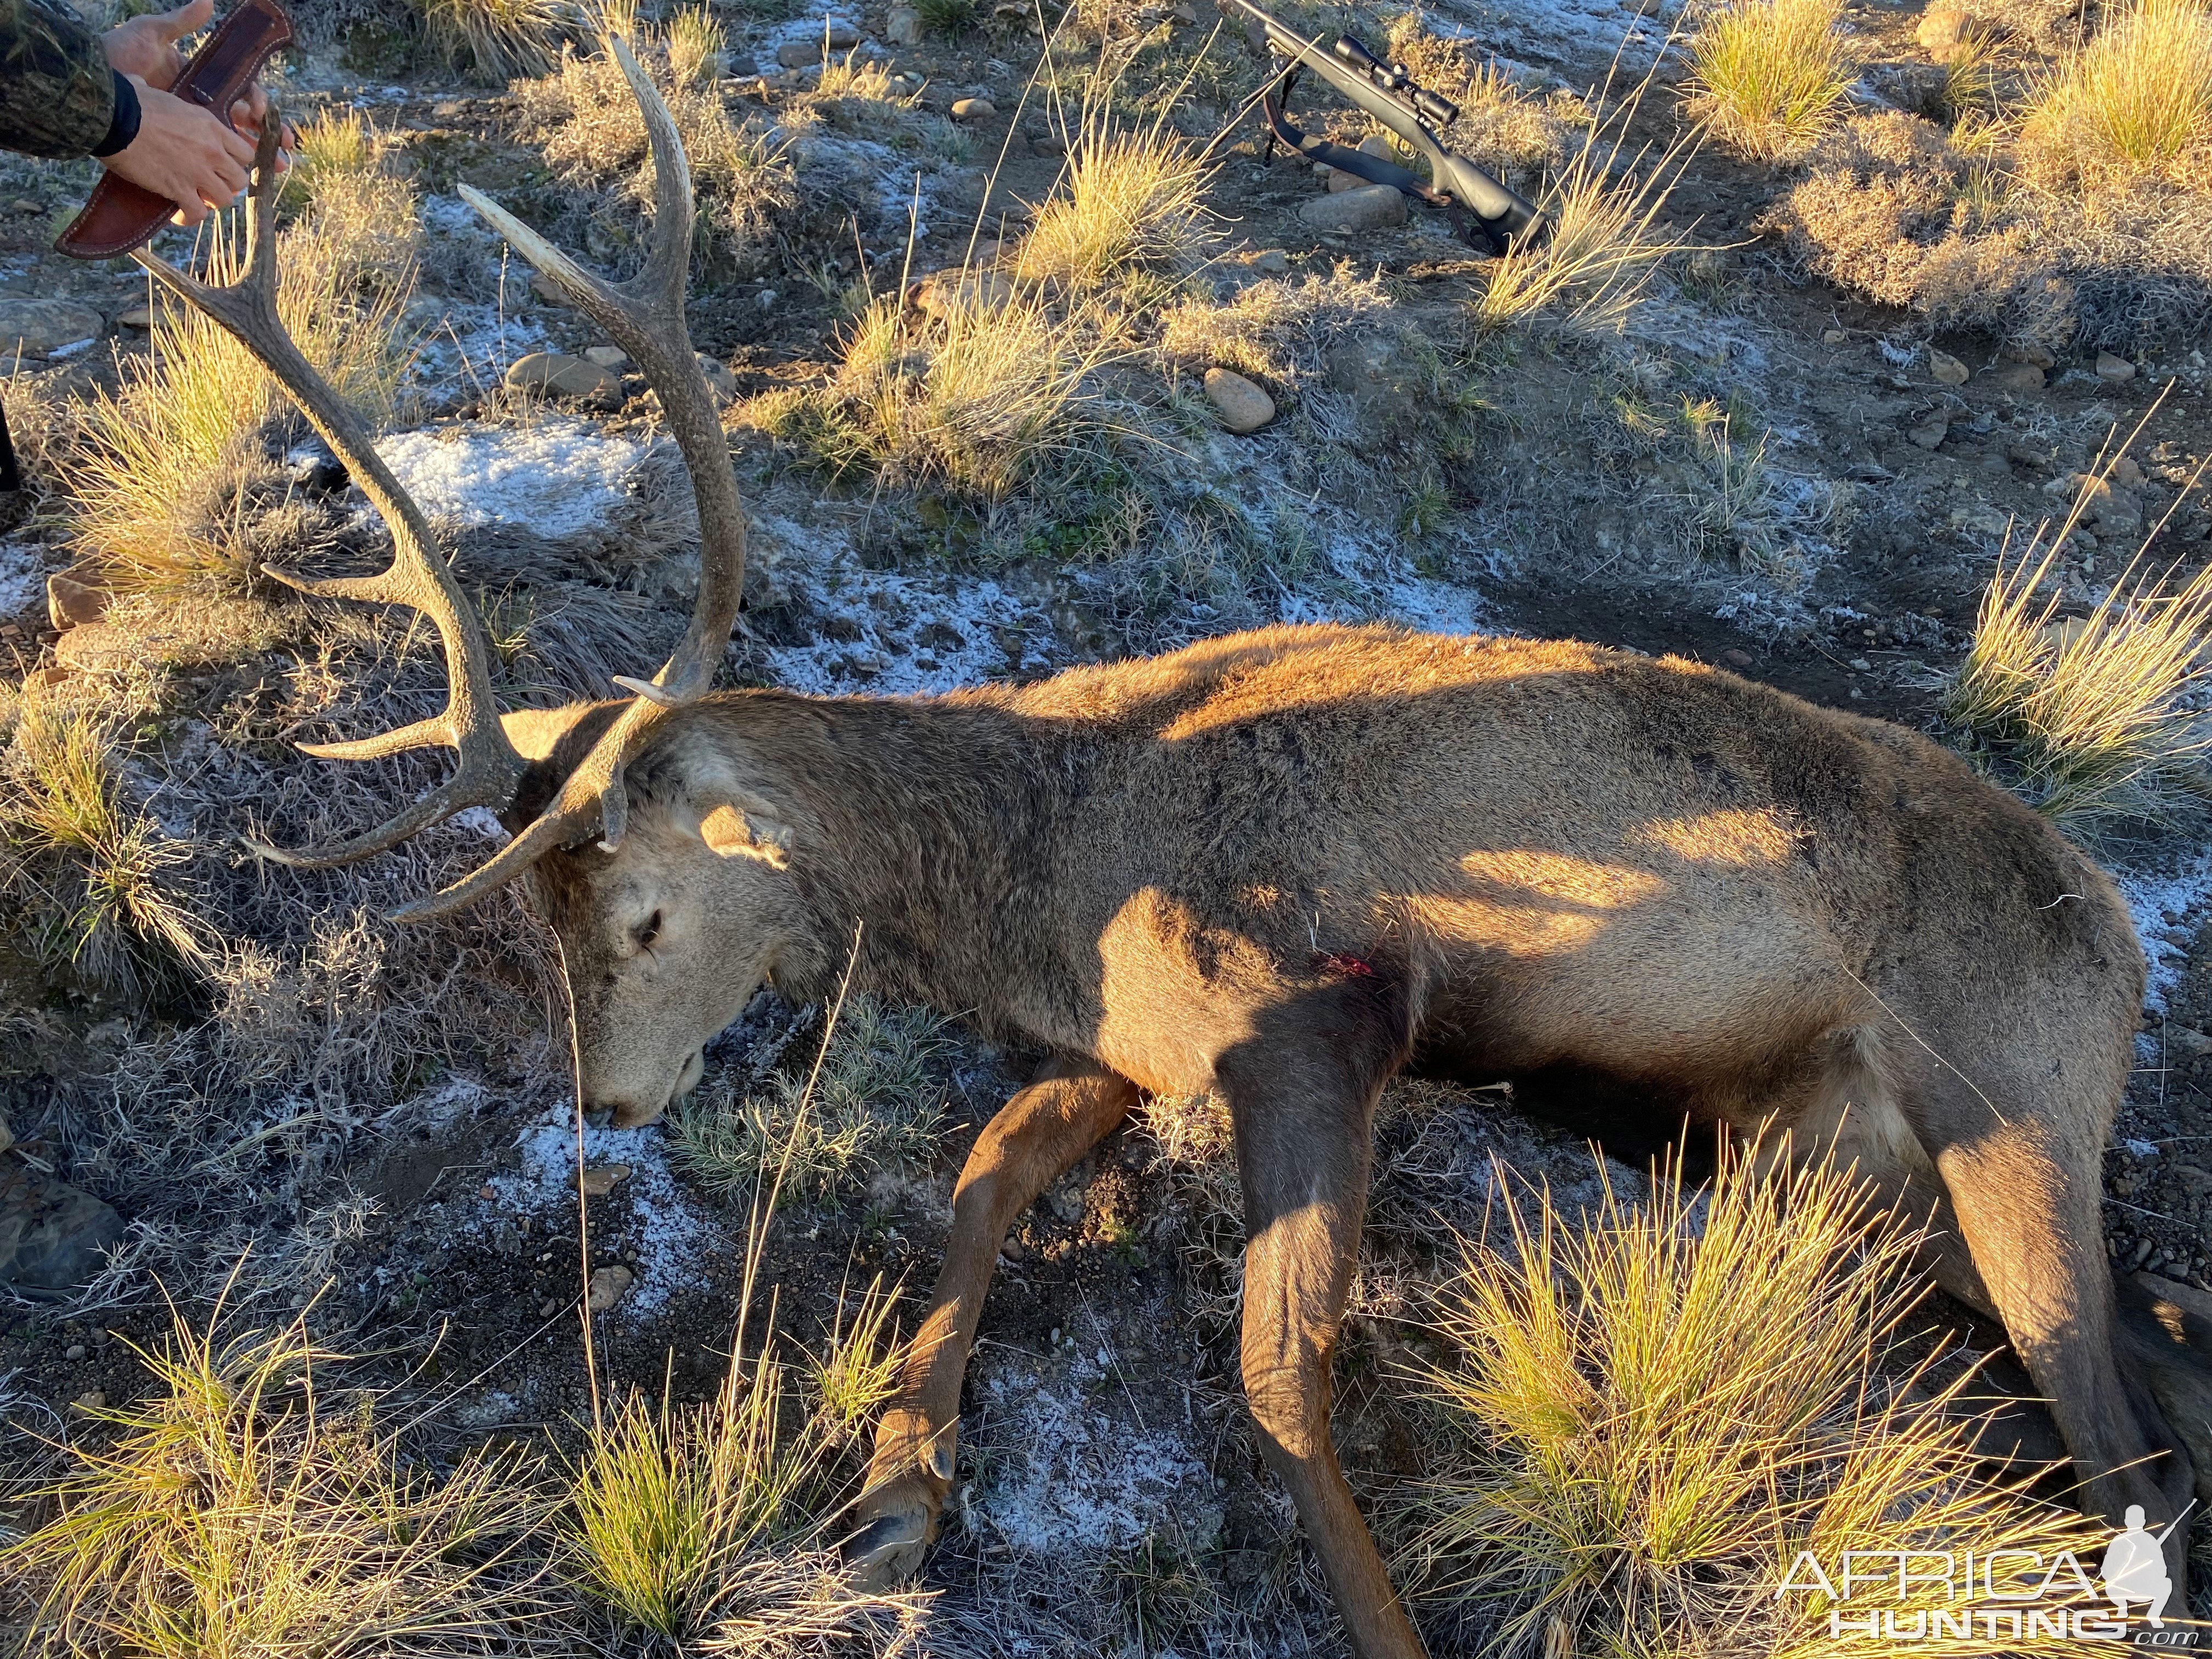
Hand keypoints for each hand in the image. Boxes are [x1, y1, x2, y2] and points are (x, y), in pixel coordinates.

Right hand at [98, 76, 257, 226]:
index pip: (244, 152)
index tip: (221, 164)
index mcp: (210, 126)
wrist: (113, 118)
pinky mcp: (179, 189)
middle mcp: (211, 150)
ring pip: (224, 199)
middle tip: (209, 183)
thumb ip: (161, 96)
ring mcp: (198, 172)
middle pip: (239, 179)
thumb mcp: (157, 92)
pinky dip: (189, 216)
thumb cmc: (129, 101)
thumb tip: (139, 83)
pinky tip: (179, 212)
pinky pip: (197, 213)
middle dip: (226, 184)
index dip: (234, 162)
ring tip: (195, 198)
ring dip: (210, 201)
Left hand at [104, 0, 296, 169]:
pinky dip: (217, 182)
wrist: (89, 83)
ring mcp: (189, 135)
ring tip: (269, 175)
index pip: (242, 97)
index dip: (259, 107)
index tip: (260, 114)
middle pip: (246, 129)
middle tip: (284, 157)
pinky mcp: (174, 151)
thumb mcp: (149, 34)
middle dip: (268, 142)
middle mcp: (201, 112)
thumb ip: (179, 21)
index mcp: (203, 86)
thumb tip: (208, 3)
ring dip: (254, 166)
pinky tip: (228, 190)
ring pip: (231, 154)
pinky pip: (201, 170)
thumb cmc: (117, 56)